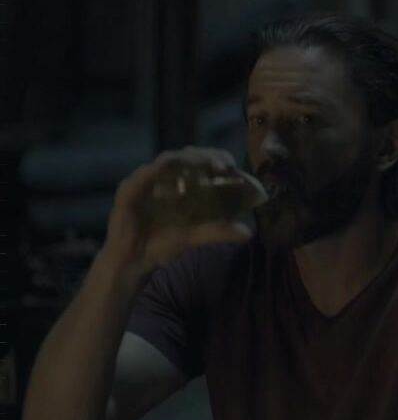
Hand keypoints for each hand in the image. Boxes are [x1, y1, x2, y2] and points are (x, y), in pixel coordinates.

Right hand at [102, 146, 253, 276]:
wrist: (134, 263)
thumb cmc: (162, 244)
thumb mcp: (196, 237)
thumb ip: (219, 231)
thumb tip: (248, 232)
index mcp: (180, 183)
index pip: (199, 161)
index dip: (217, 158)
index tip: (234, 167)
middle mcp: (163, 178)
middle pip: (186, 155)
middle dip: (208, 156)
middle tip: (225, 165)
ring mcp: (144, 181)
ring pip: (168, 160)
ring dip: (188, 159)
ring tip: (208, 165)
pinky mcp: (128, 191)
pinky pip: (143, 175)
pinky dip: (157, 170)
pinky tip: (170, 169)